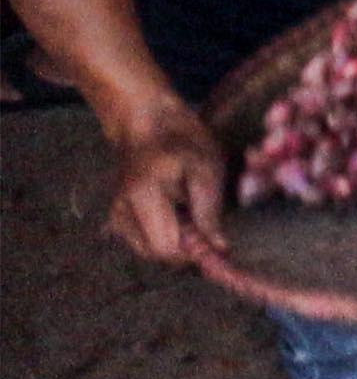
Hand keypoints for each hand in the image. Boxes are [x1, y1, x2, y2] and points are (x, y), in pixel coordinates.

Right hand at [100, 100, 225, 271]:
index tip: (217, 242)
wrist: (147, 123)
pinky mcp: (118, 218)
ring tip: (193, 216)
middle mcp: (121, 212)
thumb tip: (219, 247)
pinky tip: (179, 216)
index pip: (164, 248)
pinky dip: (165, 235)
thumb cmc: (182, 139)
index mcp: (142, 197)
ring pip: (150, 251)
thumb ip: (209, 210)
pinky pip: (144, 240)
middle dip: (186, 249)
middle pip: (157, 254)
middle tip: (208, 227)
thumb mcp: (207, 168)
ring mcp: (116, 217)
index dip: (193, 252)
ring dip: (176, 242)